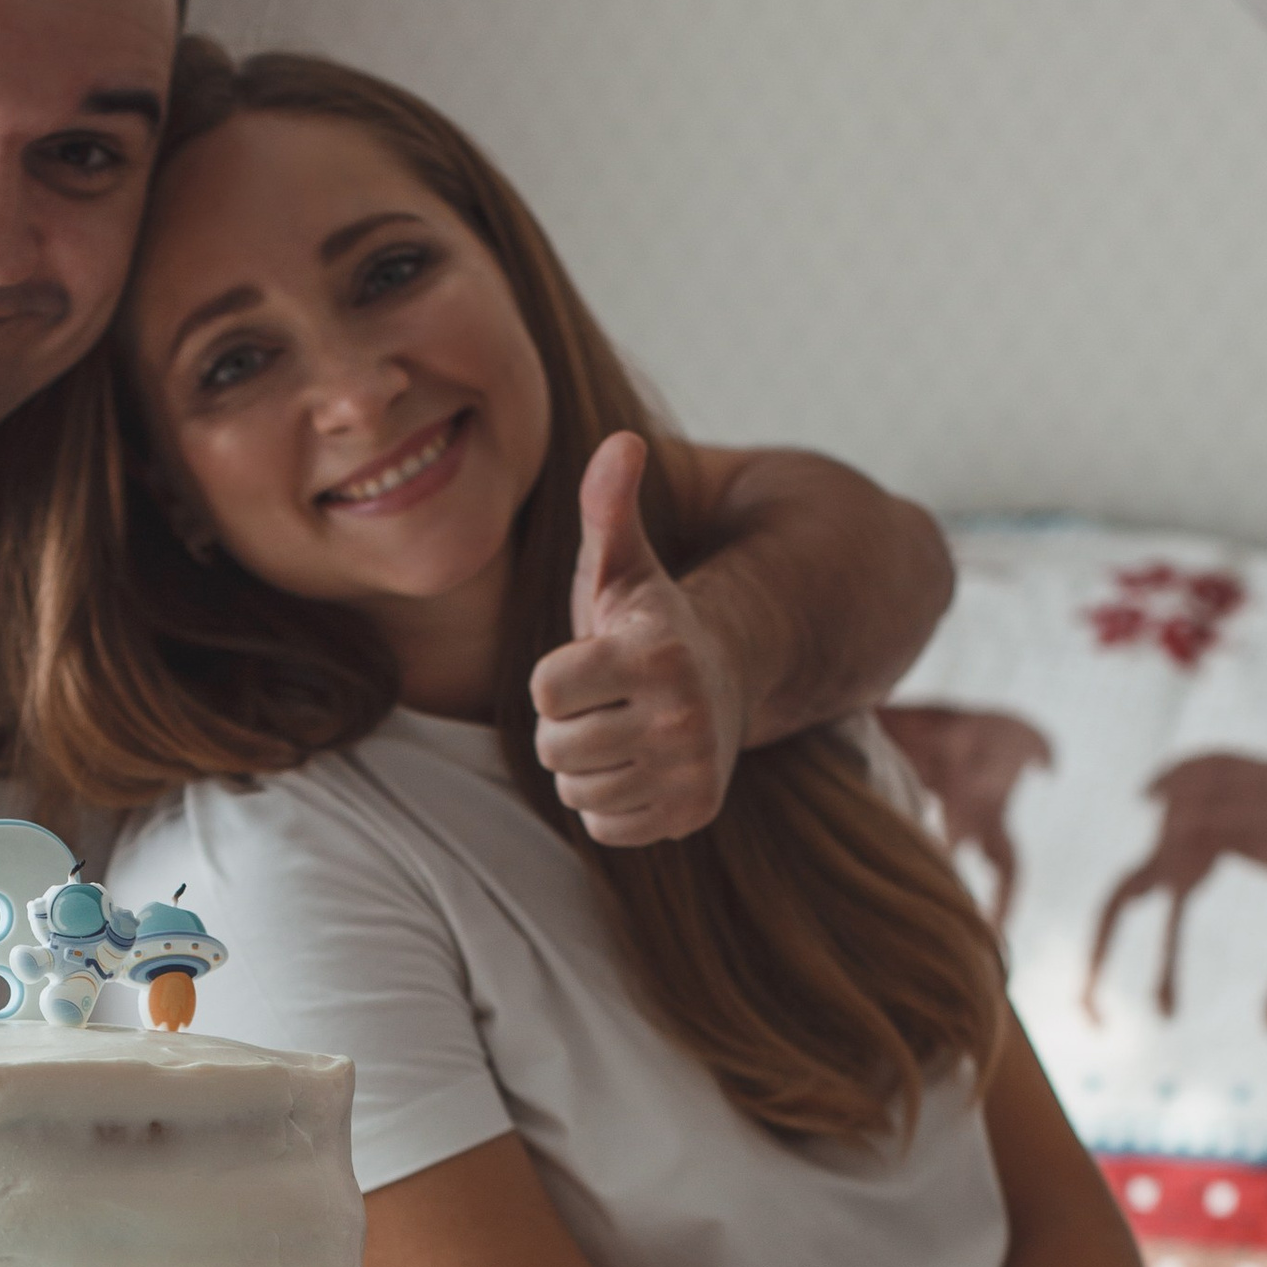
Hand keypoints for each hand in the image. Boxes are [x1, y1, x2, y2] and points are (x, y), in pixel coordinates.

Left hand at [530, 435, 754, 847]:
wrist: (721, 684)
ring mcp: (690, 768)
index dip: (554, 679)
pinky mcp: (692, 813)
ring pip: (577, 790)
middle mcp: (681, 715)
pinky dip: (609, 803)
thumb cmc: (646, 622)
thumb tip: (620, 440)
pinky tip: (636, 766)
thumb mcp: (620, 565)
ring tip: (619, 732)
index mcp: (654, 653)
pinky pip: (603, 826)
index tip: (587, 663)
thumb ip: (607, 507)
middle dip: (565, 726)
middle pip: (554, 747)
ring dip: (585, 765)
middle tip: (601, 703)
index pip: (546, 691)